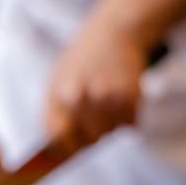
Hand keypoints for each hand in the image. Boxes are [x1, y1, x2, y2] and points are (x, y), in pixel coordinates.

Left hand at [43, 21, 146, 153]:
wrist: (114, 30)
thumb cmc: (83, 61)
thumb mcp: (58, 81)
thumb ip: (56, 116)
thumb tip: (57, 154)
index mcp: (55, 93)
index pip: (56, 137)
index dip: (65, 147)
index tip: (73, 146)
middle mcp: (76, 96)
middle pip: (88, 139)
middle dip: (93, 134)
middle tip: (96, 115)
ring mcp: (103, 95)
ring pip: (111, 132)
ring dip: (113, 123)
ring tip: (108, 100)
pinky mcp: (128, 94)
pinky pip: (130, 124)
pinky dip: (130, 116)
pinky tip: (123, 96)